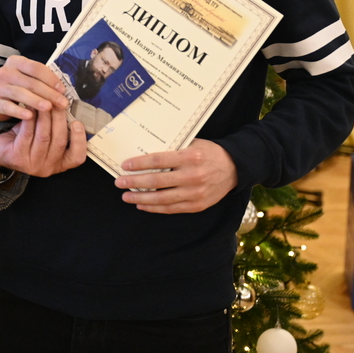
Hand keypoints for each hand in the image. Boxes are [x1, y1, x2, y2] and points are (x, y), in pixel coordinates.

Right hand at [0, 55, 68, 121]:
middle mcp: (5, 72)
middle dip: (49, 93)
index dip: (51, 79)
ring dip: (36, 101)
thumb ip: (41, 80)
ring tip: (49, 108)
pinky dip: (19, 111)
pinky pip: (8, 107)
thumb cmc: (18, 87)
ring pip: (20, 94)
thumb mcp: (27, 78)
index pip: (36, 68)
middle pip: (30, 82)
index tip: (62, 90)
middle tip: (62, 103)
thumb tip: (63, 90)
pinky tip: (30, 116)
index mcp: (16, 62)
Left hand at [0, 103, 86, 176]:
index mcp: (60, 163)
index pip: (77, 157)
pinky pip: (27, 133)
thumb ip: (57, 127)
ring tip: (44, 101)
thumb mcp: (47, 137)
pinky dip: (30, 119)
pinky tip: (30, 107)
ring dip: (45, 116)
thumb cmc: (28, 140)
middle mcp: (48, 167)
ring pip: (43, 136)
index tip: (78, 122)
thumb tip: (66, 106)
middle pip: (59, 141)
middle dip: (59, 119)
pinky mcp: (18, 158)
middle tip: (58, 102)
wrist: (2, 149)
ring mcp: (33, 165)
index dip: (80, 140)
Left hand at [114, 138, 237, 213]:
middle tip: (119, 182)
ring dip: (141, 198)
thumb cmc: (209, 153)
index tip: (124, 165)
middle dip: (134, 183)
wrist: (234, 168)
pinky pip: (171, 209)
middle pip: (157, 182)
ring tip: (126, 196)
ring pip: (162, 199)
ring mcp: (195, 193)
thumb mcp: (193, 143)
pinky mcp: (197, 206)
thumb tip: (144, 151)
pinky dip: (154, 208)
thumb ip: (173, 148)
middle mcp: (193, 176)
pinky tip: (142, 204)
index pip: (158, 161)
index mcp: (190, 157)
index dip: (139, 164)